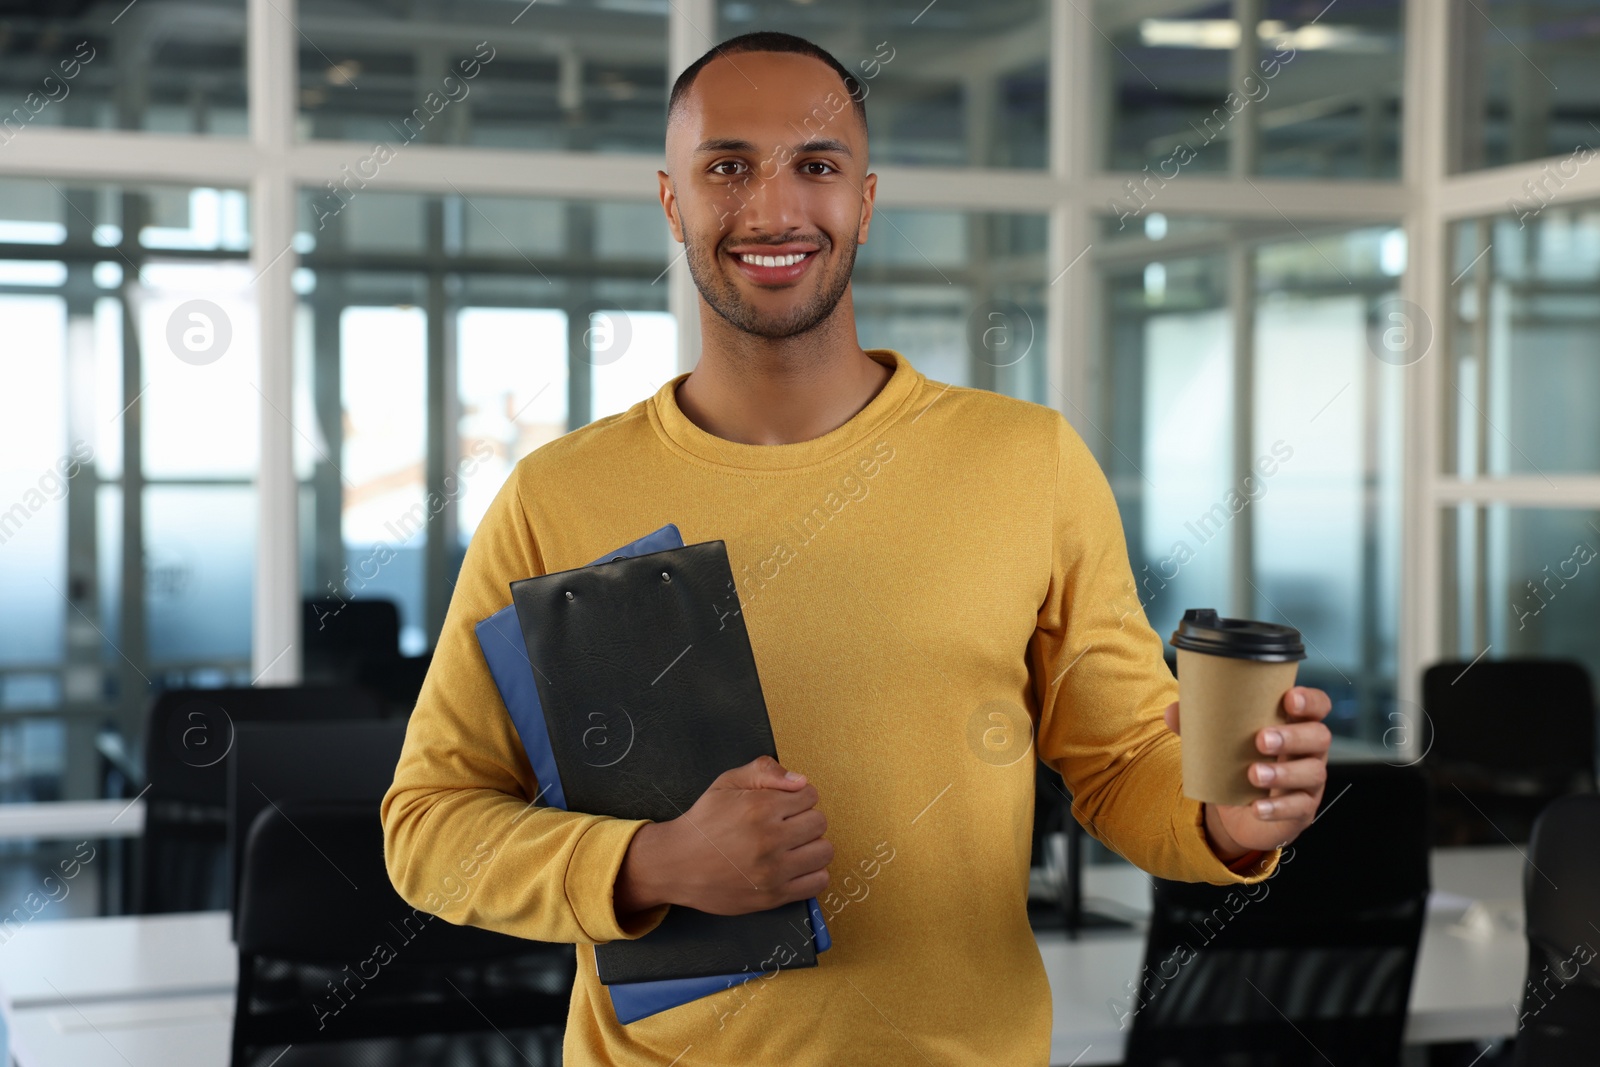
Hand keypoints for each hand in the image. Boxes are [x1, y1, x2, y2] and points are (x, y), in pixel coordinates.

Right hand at [615, 755, 831, 917]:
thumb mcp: (726, 783)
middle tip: (787, 825)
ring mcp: (773, 870)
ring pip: (824, 851)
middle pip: (819, 822)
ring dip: (813, 846)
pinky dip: (813, 873)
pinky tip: (796, 866)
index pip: (810, 795)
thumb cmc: (703, 822)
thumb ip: (764, 771)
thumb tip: (801, 781)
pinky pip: (818, 882)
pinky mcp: (773, 896)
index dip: (799, 797)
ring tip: (794, 846)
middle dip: (805, 819)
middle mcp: (769, 839)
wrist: (676, 864)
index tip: (785, 805)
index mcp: (760, 807)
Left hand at [1162, 686, 1332, 859]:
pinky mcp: (1302, 810)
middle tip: (1261, 739)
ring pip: (1312, 773)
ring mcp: (1309, 782)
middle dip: (1293, 736)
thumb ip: (1198, 725)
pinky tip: (1257, 807)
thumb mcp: (1220, 742)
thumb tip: (1172, 711)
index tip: (1289, 698)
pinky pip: (1298, 808)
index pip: (1319, 707)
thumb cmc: (1238, 763)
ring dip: (1283, 773)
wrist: (1241, 811)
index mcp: (1295, 725)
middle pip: (1319, 737)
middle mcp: (1310, 751)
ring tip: (1253, 774)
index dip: (1311, 701)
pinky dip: (1276, 808)